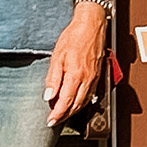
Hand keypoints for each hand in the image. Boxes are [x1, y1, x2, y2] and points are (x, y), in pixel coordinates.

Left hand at [43, 0, 108, 127]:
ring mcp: (94, 78)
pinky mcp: (97, 74)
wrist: (91, 25)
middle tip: (54, 120)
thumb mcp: (57, 56)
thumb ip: (53, 78)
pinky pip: (90, 94)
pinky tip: (76, 100)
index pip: (65, 102)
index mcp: (76, 76)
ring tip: (63, 113)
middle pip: (76, 105)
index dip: (57, 114)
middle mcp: (87, 79)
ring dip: (73, 110)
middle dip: (65, 115)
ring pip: (84, 101)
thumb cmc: (74, 37)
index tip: (50, 121)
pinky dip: (82, 101)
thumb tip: (48, 95)